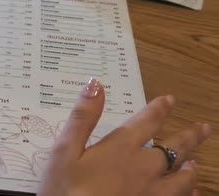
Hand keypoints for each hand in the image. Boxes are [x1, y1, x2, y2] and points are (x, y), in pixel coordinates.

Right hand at [38, 78, 211, 195]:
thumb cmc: (65, 190)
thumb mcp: (63, 151)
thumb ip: (82, 118)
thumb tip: (95, 83)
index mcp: (121, 149)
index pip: (145, 123)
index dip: (158, 109)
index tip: (170, 100)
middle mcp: (143, 168)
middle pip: (172, 149)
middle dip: (188, 136)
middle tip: (204, 128)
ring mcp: (153, 193)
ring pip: (181, 178)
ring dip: (189, 167)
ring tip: (195, 163)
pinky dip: (188, 193)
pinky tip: (190, 194)